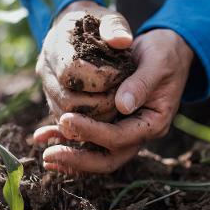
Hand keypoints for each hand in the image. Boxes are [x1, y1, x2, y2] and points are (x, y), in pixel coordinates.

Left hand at [34, 28, 193, 173]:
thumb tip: (122, 106)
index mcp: (153, 123)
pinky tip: (45, 136)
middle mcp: (138, 133)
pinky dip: (68, 139)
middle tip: (50, 154)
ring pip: (96, 153)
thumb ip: (141, 84)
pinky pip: (89, 139)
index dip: (92, 132)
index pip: (120, 138)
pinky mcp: (111, 123)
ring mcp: (124, 130)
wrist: (166, 50)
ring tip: (44, 153)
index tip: (67, 119)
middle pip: (108, 159)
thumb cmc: (164, 54)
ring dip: (70, 155)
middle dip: (78, 160)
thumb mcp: (157, 63)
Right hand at [36, 0, 131, 121]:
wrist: (76, 27)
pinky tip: (107, 111)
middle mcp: (46, 68)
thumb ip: (115, 27)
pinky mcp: (53, 98)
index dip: (99, 79)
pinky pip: (65, 118)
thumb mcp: (109, 18)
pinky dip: (86, 120)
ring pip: (65, 113)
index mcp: (56, 45)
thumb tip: (123, 41)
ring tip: (116, 104)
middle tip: (121, 96)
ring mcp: (47, 85)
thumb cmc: (96, 22)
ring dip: (93, 115)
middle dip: (98, 103)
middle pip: (67, 99)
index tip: (119, 75)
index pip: (71, 71)